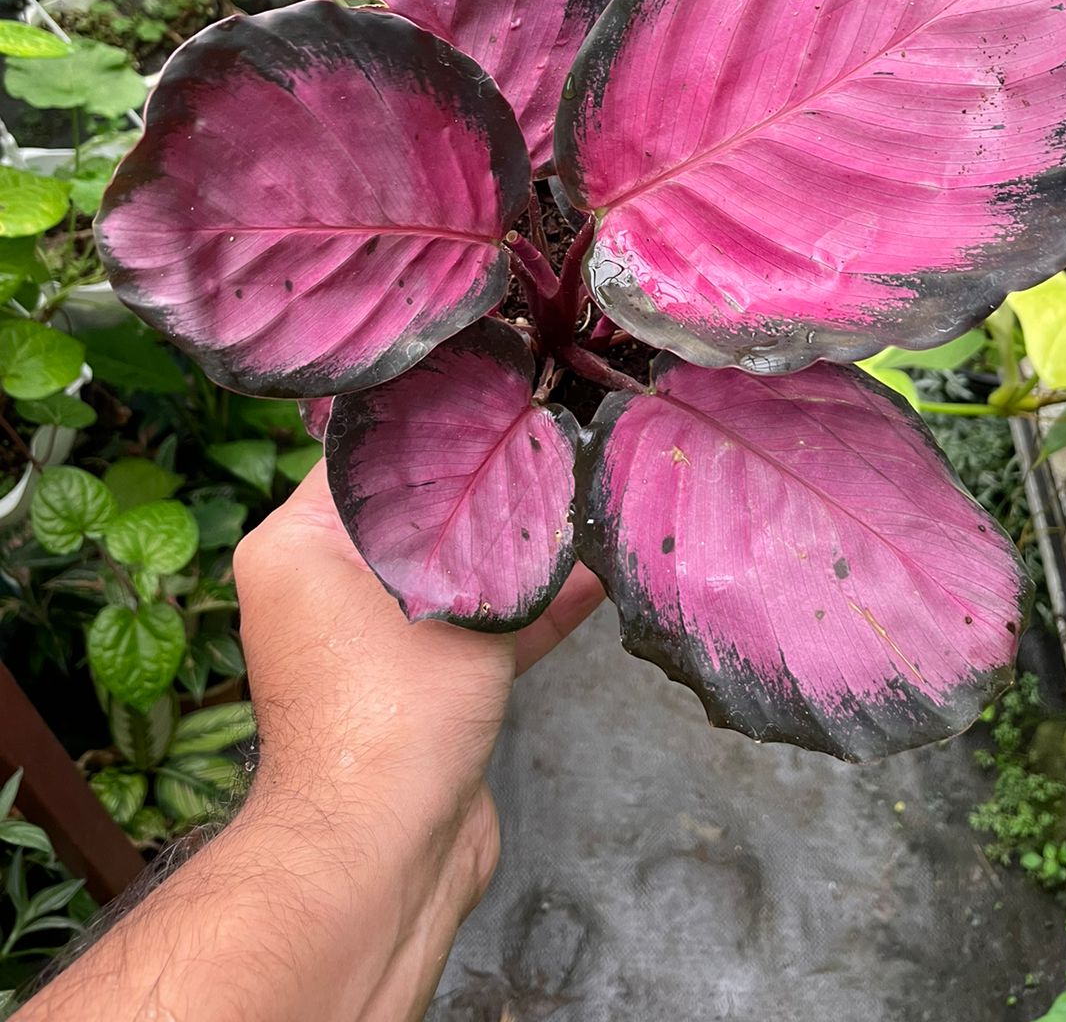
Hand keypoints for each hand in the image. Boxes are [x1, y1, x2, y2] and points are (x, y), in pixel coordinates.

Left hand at [231, 461, 603, 1014]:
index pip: (366, 454)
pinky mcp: (421, 687)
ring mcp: (375, 641)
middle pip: (417, 510)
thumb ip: (479, 524)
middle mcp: (325, 587)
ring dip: (516, 549)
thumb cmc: (388, 705)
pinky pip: (477, 627)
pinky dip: (526, 607)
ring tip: (581, 499)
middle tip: (548, 435)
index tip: (496, 390)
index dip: (433, 421)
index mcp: (297, 545)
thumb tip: (529, 465)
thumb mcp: (433, 583)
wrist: (387, 850)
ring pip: (455, 571)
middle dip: (485, 482)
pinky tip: (592, 574)